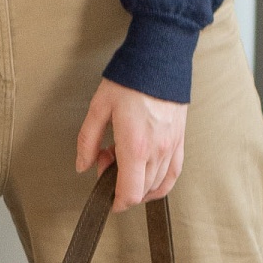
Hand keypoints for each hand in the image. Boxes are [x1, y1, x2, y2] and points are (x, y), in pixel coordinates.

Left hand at [76, 79, 187, 210]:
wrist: (160, 59)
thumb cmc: (130, 80)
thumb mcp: (99, 108)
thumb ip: (88, 141)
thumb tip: (82, 165)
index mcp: (135, 147)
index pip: (130, 193)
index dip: (117, 203)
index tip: (108, 200)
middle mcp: (156, 152)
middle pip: (141, 191)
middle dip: (122, 186)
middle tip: (108, 161)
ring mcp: (171, 148)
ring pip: (157, 185)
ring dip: (139, 183)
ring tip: (125, 160)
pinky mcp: (179, 141)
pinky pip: (173, 173)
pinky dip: (161, 183)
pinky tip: (149, 176)